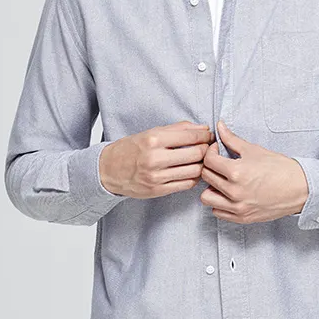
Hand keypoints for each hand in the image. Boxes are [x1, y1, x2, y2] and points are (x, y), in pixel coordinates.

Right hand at [99, 121, 214, 198]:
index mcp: (154, 139)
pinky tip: (192, 171)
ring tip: (202, 159)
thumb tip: (202, 127)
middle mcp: (155, 158)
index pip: (191, 136)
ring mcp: (157, 176)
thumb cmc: (131, 149)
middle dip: (207, 149)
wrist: (108, 170)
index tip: (209, 134)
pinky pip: (187, 184)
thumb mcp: (151, 132)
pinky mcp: (158, 190)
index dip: (205, 135)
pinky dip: (194, 177)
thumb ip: (178, 129)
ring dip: (203, 164)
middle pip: (196, 154)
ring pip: (195, 171)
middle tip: (210, 147)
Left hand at [199, 119, 308, 222]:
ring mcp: (238, 207)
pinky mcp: (242, 218)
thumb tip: (219, 126)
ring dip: (210, 187)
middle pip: (206, 177)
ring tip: (221, 180)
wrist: (299, 188)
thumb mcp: (254, 150)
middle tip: (219, 162)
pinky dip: (219, 202)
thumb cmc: (280, 168)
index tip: (217, 150)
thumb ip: (232, 139)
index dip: (211, 151)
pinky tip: (227, 194)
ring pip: (206, 198)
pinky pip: (218, 212)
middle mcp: (234, 192)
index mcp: (236, 172)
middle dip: (210, 166)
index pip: (209, 160)